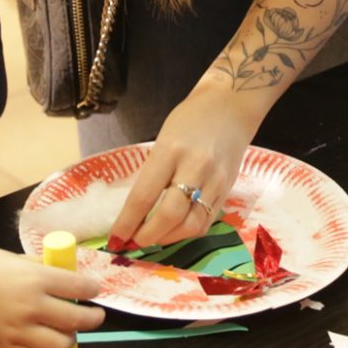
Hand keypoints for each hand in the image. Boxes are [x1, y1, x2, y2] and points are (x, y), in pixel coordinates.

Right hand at [0, 245, 104, 347]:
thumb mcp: (12, 258)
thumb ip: (38, 268)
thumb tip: (61, 273)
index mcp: (35, 279)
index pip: (79, 288)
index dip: (92, 289)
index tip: (94, 290)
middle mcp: (31, 307)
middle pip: (77, 320)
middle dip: (92, 318)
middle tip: (94, 316)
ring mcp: (18, 332)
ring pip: (60, 345)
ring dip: (68, 339)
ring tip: (65, 332)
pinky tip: (38, 345)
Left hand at [106, 88, 262, 250]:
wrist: (231, 105)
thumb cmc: (190, 118)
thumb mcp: (163, 139)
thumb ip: (153, 173)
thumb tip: (135, 210)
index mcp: (171, 150)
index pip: (144, 196)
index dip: (127, 222)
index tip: (115, 238)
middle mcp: (195, 167)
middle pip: (169, 216)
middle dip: (147, 236)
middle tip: (132, 242)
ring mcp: (215, 181)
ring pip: (191, 225)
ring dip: (167, 239)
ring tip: (152, 239)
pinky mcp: (227, 190)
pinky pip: (206, 222)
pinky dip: (186, 233)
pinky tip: (174, 231)